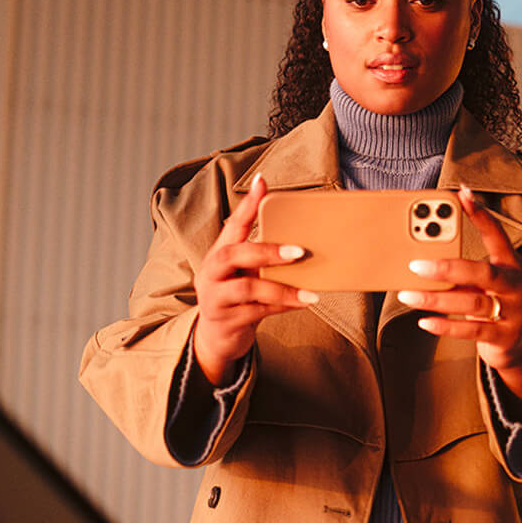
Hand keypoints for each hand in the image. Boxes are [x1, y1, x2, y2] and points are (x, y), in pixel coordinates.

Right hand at [192, 174, 316, 383]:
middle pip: (233, 254)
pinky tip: (302, 303)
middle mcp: (211, 273)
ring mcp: (215, 298)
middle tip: (299, 252)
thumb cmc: (237, 299)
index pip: (232, 225)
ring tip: (310, 293)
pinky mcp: (226, 322)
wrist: (217, 339)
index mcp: (218, 255)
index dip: (247, 205)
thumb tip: (302, 243)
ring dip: (282, 289)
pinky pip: (257, 312)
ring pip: (247, 288)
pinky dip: (282, 306)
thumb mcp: (244, 274)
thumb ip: (261, 259)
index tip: (263, 182)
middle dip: (267, 251)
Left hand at [397, 185, 521, 410]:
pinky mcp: (503, 337)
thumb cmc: (496, 305)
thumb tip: (422, 259)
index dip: (481, 215)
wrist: (521, 346)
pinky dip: (446, 325)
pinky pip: (471, 329)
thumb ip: (464, 271)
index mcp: (512, 266)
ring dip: (436, 299)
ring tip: (408, 296)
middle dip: (447, 267)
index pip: (497, 236)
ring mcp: (513, 313)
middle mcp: (516, 286)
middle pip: (483, 272)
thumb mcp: (486, 283)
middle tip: (416, 264)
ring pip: (472, 302)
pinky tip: (424, 321)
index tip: (462, 194)